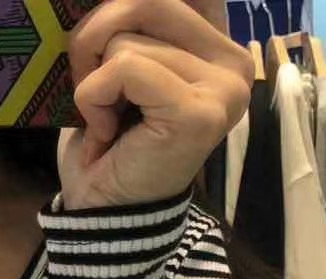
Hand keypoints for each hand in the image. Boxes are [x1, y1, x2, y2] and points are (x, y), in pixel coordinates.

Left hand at [57, 0, 253, 209]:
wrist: (101, 211)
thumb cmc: (107, 142)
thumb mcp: (119, 63)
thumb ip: (133, 23)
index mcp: (218, 45)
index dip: (121, 12)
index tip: (105, 54)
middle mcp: (234, 62)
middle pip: (148, 0)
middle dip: (96, 37)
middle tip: (91, 88)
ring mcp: (223, 88)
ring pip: (128, 40)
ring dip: (94, 81)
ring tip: (106, 120)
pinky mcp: (198, 111)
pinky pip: (124, 67)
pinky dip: (94, 97)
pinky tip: (108, 133)